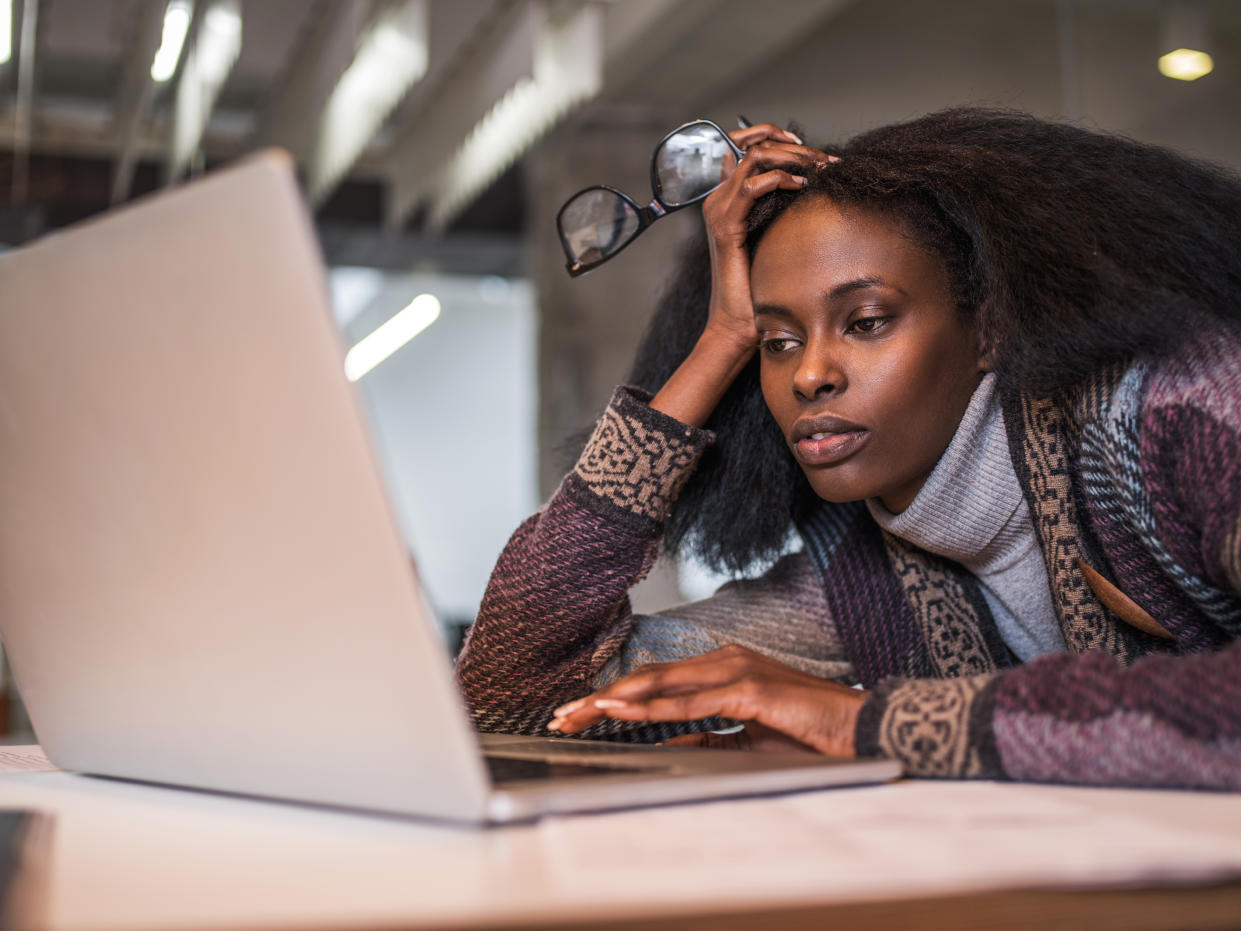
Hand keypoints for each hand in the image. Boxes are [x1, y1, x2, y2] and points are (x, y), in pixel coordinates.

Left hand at [547, 645, 866, 757]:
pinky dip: (652, 709)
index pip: (656, 681)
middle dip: (600, 698)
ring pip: (660, 684)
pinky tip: (621, 714)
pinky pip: (691, 702)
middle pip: (648, 678)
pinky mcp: (749, 689)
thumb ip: (708, 734)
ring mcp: (735, 669)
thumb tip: (670, 741)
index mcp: (721, 667)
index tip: (579, 715)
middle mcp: (723, 660)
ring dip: (614, 701)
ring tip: (577, 715)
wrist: (859, 729)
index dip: (614, 697)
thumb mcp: (746, 738)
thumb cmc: (809, 734)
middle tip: (560, 717)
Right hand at [701, 124, 832, 348]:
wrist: (738, 323)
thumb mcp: (773, 236)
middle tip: (825, 159)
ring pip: (755, 157)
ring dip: (792, 157)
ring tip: (818, 168)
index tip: (808, 147)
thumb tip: (806, 184)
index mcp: (727, 197)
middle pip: (755, 145)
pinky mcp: (727, 226)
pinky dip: (779, 178)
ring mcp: (719, 210)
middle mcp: (719, 198)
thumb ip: (780, 208)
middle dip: (795, 146)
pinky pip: (752, 187)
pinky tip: (801, 186)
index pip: (746, 144)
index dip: (776, 134)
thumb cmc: (758, 286)